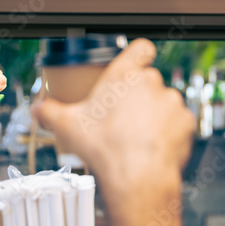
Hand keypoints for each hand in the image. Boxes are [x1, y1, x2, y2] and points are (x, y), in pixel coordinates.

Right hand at [32, 39, 194, 225]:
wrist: (137, 176)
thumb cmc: (105, 149)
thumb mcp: (67, 127)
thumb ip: (49, 112)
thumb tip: (38, 109)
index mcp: (124, 76)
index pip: (140, 49)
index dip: (138, 56)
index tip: (134, 67)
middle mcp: (151, 83)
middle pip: (148, 82)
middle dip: (138, 98)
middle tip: (124, 118)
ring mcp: (172, 101)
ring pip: (164, 103)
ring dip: (155, 115)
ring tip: (139, 137)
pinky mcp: (186, 121)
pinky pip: (178, 123)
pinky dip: (170, 132)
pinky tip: (155, 146)